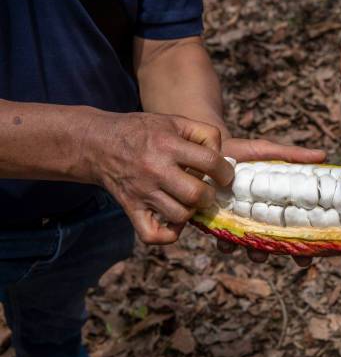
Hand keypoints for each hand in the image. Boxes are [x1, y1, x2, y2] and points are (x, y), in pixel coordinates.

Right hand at [89, 112, 233, 243]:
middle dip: (209, 195)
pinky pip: (152, 234)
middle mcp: (155, 170)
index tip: (224, 175)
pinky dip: (168, 234)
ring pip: (180, 215)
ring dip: (191, 212)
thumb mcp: (174, 121)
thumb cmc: (143, 132)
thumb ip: (204, 133)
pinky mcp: (131, 208)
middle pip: (196, 195)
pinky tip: (174, 222)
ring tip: (189, 201)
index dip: (226, 172)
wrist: (98, 143)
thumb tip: (223, 159)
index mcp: (168, 145)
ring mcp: (142, 192)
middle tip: (206, 190)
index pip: (210, 162)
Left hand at [218, 137, 326, 266]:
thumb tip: (323, 156)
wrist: (207, 151)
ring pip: (252, 245)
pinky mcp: (219, 223)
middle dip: (286, 252)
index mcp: (277, 204)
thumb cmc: (241, 153)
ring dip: (257, 253)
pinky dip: (227, 243)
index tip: (312, 256)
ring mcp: (241, 222)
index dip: (306, 244)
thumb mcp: (266, 151)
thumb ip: (291, 156)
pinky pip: (224, 239)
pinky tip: (228, 243)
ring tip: (258, 253)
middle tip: (296, 260)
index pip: (297, 227)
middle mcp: (261, 217)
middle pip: (278, 242)